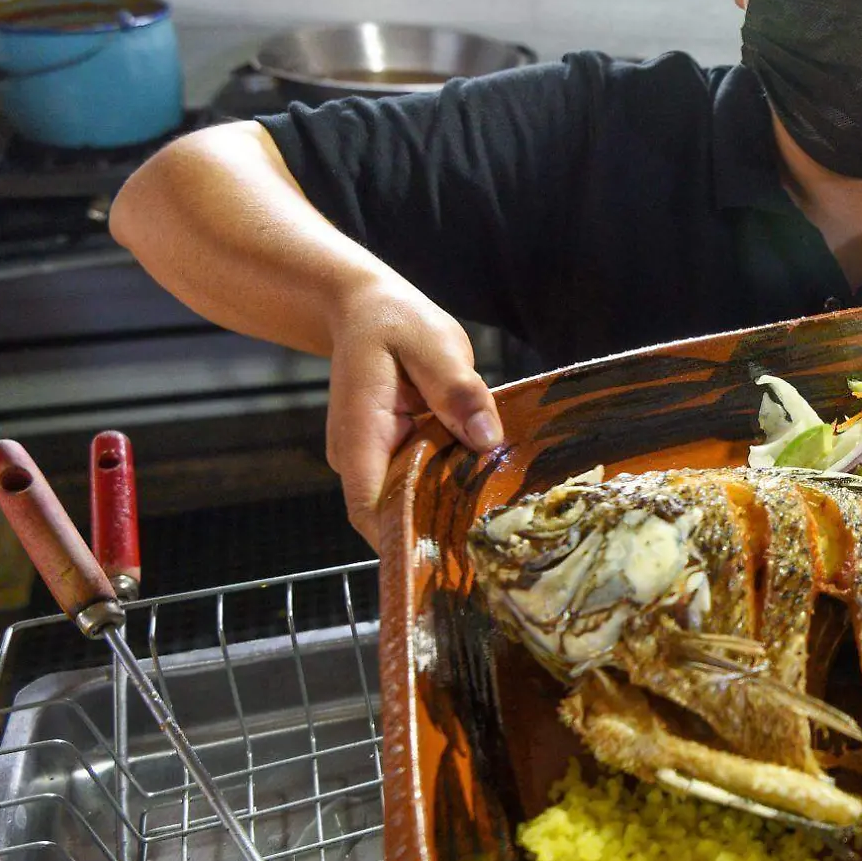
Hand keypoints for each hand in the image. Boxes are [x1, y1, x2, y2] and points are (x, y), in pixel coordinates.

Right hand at [325, 278, 503, 546]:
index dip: (408, 537)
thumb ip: (459, 390)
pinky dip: (450, 484)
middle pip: (395, 513)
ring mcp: (373, 459)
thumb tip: (487, 438)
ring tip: (502, 516)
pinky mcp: (393, 454)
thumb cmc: (397, 322)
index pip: (372, 508)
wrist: (367, 309)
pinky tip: (488, 485)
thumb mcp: (435, 345)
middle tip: (500, 538)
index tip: (456, 551)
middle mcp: (359, 458)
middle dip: (441, 528)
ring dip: (449, 507)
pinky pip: (420, 481)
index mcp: (361, 435)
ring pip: (410, 500)